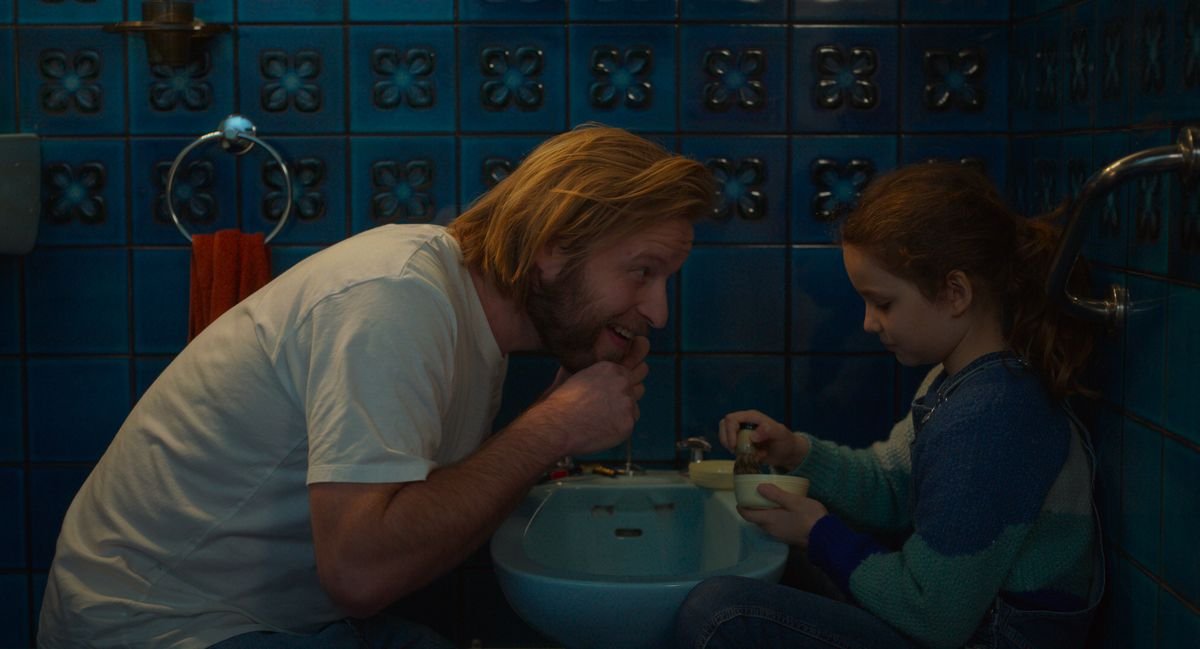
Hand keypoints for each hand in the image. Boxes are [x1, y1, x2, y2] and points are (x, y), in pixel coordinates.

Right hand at [528, 336, 649, 456]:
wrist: (556, 424)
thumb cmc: (562, 403)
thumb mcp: (579, 375)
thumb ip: (599, 375)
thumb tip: (609, 379)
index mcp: (610, 367)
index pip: (628, 374)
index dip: (619, 387)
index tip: (608, 396)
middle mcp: (622, 381)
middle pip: (636, 389)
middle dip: (625, 398)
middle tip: (606, 409)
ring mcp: (627, 402)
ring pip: (634, 408)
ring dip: (623, 414)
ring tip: (601, 420)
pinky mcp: (628, 422)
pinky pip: (630, 424)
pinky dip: (619, 429)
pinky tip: (601, 429)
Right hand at [718, 410, 808, 468]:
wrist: (787, 453)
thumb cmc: (786, 440)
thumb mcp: (781, 434)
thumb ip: (769, 430)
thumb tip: (753, 436)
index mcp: (752, 417)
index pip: (731, 419)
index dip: (729, 432)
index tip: (734, 446)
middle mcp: (744, 423)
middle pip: (724, 426)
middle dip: (727, 440)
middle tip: (736, 451)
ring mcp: (741, 434)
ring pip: (725, 437)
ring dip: (734, 449)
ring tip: (750, 454)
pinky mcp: (741, 444)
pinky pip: (732, 449)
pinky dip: (739, 455)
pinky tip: (753, 457)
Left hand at [738, 487, 828, 547]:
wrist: (826, 537)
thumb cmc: (810, 517)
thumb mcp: (794, 501)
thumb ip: (776, 495)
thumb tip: (759, 488)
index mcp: (770, 520)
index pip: (748, 516)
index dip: (742, 509)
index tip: (739, 501)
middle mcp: (772, 530)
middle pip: (757, 520)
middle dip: (754, 510)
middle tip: (755, 498)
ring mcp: (781, 535)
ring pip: (767, 524)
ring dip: (765, 515)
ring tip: (769, 503)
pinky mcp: (789, 537)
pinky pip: (776, 527)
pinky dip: (774, 519)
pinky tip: (783, 511)